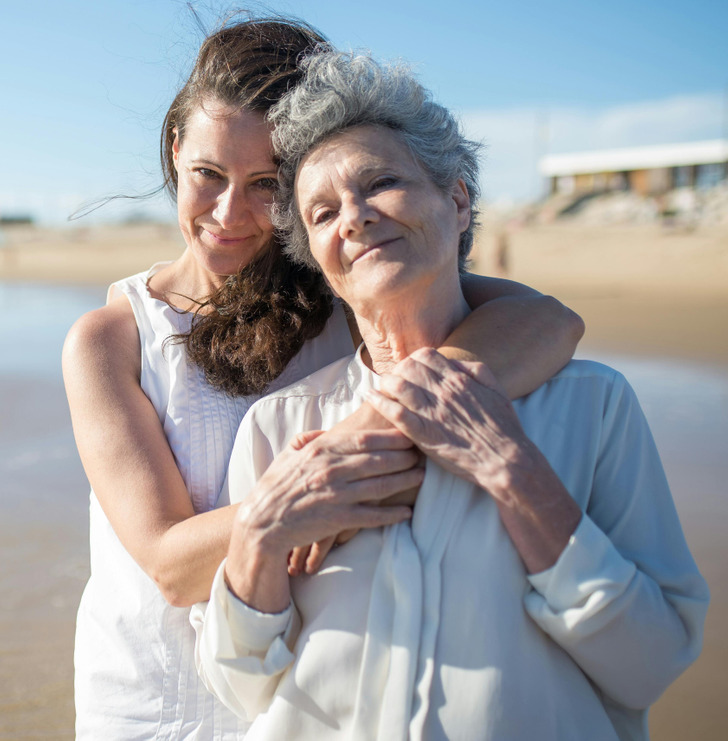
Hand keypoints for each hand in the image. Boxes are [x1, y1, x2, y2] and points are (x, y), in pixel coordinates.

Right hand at [236, 427, 420, 560]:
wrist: (262, 522)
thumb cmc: (276, 486)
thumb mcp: (289, 454)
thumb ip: (310, 439)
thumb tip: (328, 431)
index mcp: (322, 451)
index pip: (364, 439)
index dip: (391, 436)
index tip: (409, 432)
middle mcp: (331, 470)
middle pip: (378, 460)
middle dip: (404, 456)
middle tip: (423, 453)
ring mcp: (335, 495)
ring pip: (379, 486)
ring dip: (405, 481)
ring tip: (421, 476)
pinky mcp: (337, 520)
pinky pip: (371, 516)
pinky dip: (391, 514)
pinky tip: (407, 511)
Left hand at [365, 347, 531, 499]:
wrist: (504, 459)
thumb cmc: (503, 427)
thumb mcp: (496, 389)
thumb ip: (476, 370)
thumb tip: (456, 363)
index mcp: (459, 379)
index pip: (426, 355)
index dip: (414, 359)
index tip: (410, 369)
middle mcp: (443, 391)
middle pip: (408, 366)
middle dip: (398, 369)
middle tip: (393, 379)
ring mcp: (431, 412)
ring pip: (397, 384)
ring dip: (385, 382)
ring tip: (381, 387)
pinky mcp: (422, 434)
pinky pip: (394, 412)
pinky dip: (378, 401)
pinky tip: (370, 396)